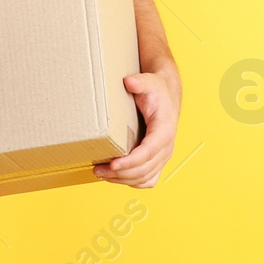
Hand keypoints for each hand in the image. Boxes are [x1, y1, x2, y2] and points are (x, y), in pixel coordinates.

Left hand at [93, 61, 180, 187]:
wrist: (166, 96)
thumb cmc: (156, 90)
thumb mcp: (149, 82)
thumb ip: (140, 82)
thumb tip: (129, 81)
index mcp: (164, 130)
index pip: (149, 152)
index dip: (130, 161)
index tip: (113, 164)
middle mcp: (166, 147)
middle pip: (144, 169)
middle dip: (120, 173)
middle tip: (97, 170)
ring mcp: (163, 156)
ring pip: (144, 178)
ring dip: (122, 180)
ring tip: (101, 174)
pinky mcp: (157, 161)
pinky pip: (147, 180)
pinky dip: (131, 182)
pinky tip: (115, 177)